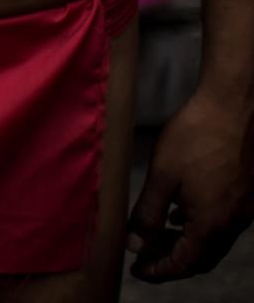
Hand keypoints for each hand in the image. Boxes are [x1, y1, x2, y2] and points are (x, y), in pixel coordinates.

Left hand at [129, 84, 253, 281]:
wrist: (234, 108)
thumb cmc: (196, 136)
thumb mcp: (162, 176)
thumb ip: (148, 214)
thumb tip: (134, 244)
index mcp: (211, 224)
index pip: (184, 263)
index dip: (158, 270)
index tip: (137, 270)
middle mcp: (233, 223)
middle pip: (201, 258)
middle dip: (171, 261)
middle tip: (144, 256)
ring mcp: (244, 210)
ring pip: (213, 240)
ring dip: (185, 243)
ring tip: (156, 235)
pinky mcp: (247, 194)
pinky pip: (222, 222)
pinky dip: (200, 226)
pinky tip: (180, 212)